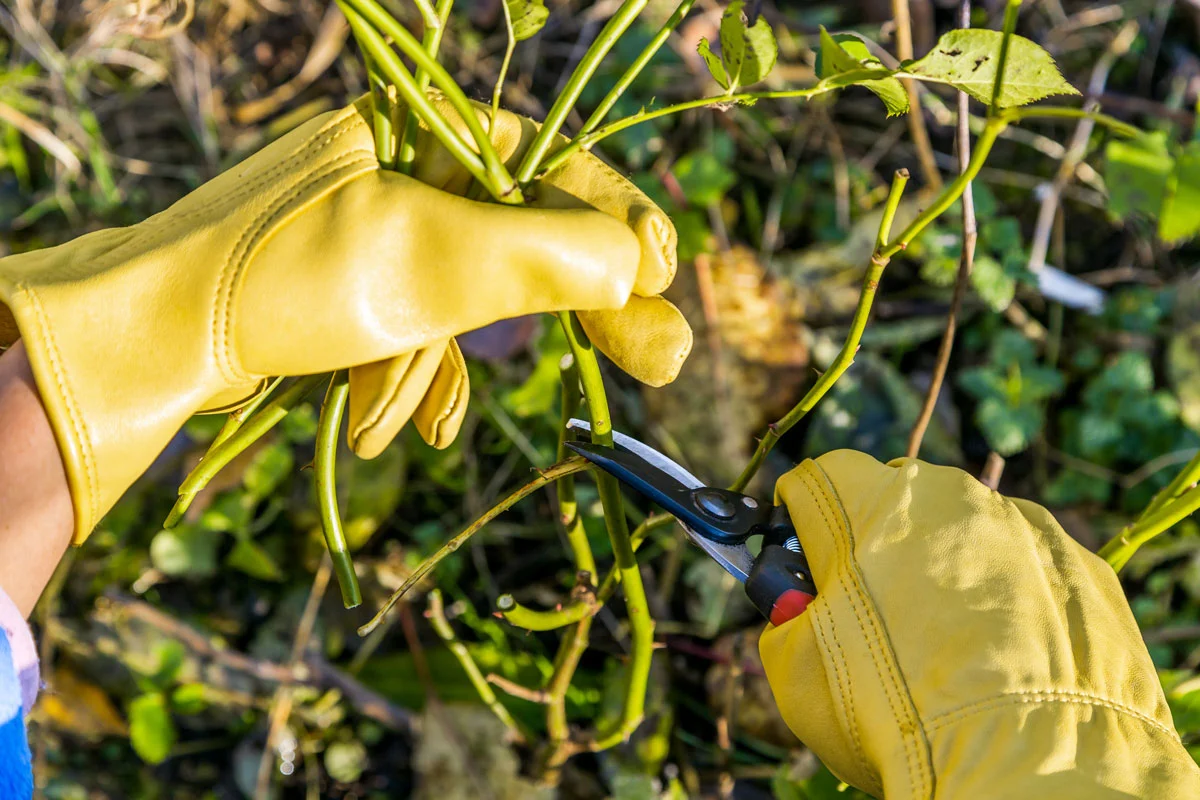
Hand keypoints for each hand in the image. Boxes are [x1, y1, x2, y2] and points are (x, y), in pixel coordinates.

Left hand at [0, 97, 690, 541]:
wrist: (150, 341)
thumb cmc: (282, 281)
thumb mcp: (425, 260)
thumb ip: (543, 255)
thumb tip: (638, 267)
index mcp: (421, 129)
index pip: (556, 164)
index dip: (620, 221)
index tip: (666, 276)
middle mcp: (405, 169)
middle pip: (528, 236)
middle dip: (577, 309)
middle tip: (662, 362)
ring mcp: (378, 232)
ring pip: (469, 299)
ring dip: (444, 365)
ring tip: (412, 418)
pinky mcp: (355, 290)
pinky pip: (420, 331)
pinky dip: (412, 380)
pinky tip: (397, 424)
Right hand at [761, 450, 1199, 797]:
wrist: (1027, 763)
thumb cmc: (891, 711)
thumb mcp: (797, 670)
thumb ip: (786, 617)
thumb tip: (794, 606)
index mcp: (867, 502)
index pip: (818, 479)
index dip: (802, 518)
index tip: (803, 556)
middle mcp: (948, 493)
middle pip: (896, 498)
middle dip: (877, 542)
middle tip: (872, 611)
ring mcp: (1022, 524)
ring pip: (966, 530)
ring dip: (947, 569)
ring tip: (948, 646)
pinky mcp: (1079, 564)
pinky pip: (1027, 568)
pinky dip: (1010, 599)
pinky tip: (1003, 656)